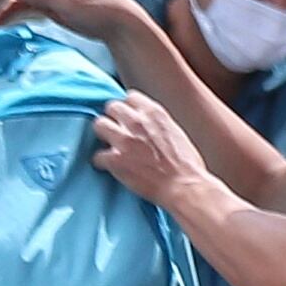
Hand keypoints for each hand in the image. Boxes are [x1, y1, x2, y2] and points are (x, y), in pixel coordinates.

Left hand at [88, 93, 202, 205]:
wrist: (186, 187)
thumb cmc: (188, 166)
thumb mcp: (177, 135)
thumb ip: (159, 125)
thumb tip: (149, 127)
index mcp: (156, 114)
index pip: (131, 97)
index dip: (130, 108)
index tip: (130, 117)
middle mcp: (137, 122)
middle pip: (112, 107)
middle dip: (114, 118)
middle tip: (118, 130)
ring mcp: (124, 140)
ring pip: (99, 125)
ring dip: (104, 135)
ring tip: (110, 145)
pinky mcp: (115, 160)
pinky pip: (98, 156)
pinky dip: (103, 162)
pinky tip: (110, 167)